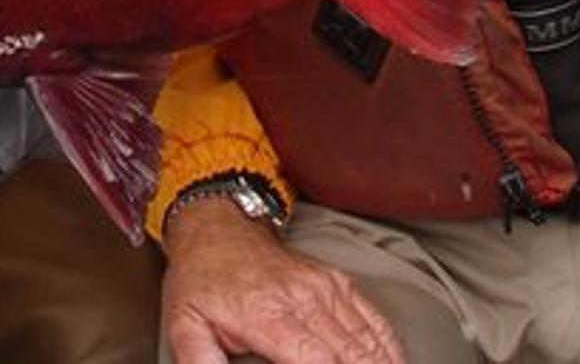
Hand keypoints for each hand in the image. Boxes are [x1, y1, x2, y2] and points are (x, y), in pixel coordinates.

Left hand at [162, 200, 402, 363]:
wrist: (217, 229)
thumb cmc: (202, 280)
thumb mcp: (184, 325)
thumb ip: (200, 361)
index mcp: (267, 317)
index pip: (317, 361)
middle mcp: (302, 301)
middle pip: (351, 355)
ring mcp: (323, 288)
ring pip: (367, 339)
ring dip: (382, 363)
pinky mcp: (335, 281)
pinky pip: (372, 317)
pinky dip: (388, 344)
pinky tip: (395, 361)